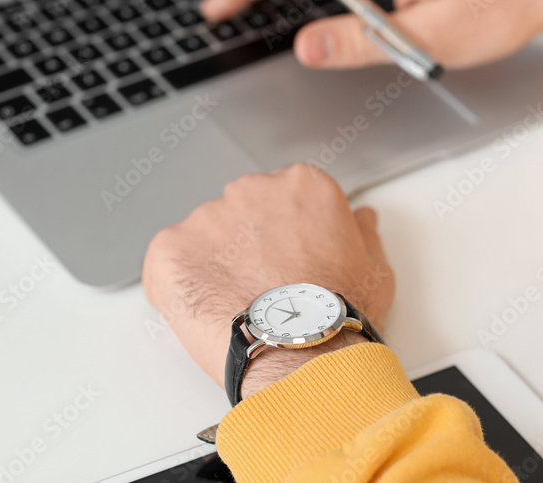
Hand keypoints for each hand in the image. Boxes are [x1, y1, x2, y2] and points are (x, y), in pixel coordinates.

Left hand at [142, 164, 393, 393]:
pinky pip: (167, 261)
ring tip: (238, 307)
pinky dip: (181, 284)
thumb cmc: (337, 317)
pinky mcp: (170, 248)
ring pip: (205, 237)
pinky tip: (209, 311)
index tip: (288, 262)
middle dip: (247, 245)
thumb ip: (362, 232)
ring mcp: (207, 217)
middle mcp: (252, 190)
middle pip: (242, 212)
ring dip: (214, 265)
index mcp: (301, 186)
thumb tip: (361, 217)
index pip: (284, 198)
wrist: (300, 357)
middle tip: (263, 288)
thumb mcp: (375, 269)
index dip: (284, 235)